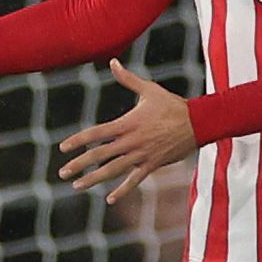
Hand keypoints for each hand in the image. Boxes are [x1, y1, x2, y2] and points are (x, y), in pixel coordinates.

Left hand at [57, 60, 196, 203]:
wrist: (199, 123)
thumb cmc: (172, 105)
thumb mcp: (149, 89)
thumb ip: (128, 79)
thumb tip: (113, 62)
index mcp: (127, 124)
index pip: (96, 133)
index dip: (78, 141)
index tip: (63, 148)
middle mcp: (131, 141)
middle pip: (99, 155)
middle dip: (79, 164)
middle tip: (62, 173)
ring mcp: (141, 155)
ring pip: (113, 170)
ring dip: (93, 179)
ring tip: (77, 186)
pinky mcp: (152, 165)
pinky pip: (134, 180)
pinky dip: (122, 190)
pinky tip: (109, 199)